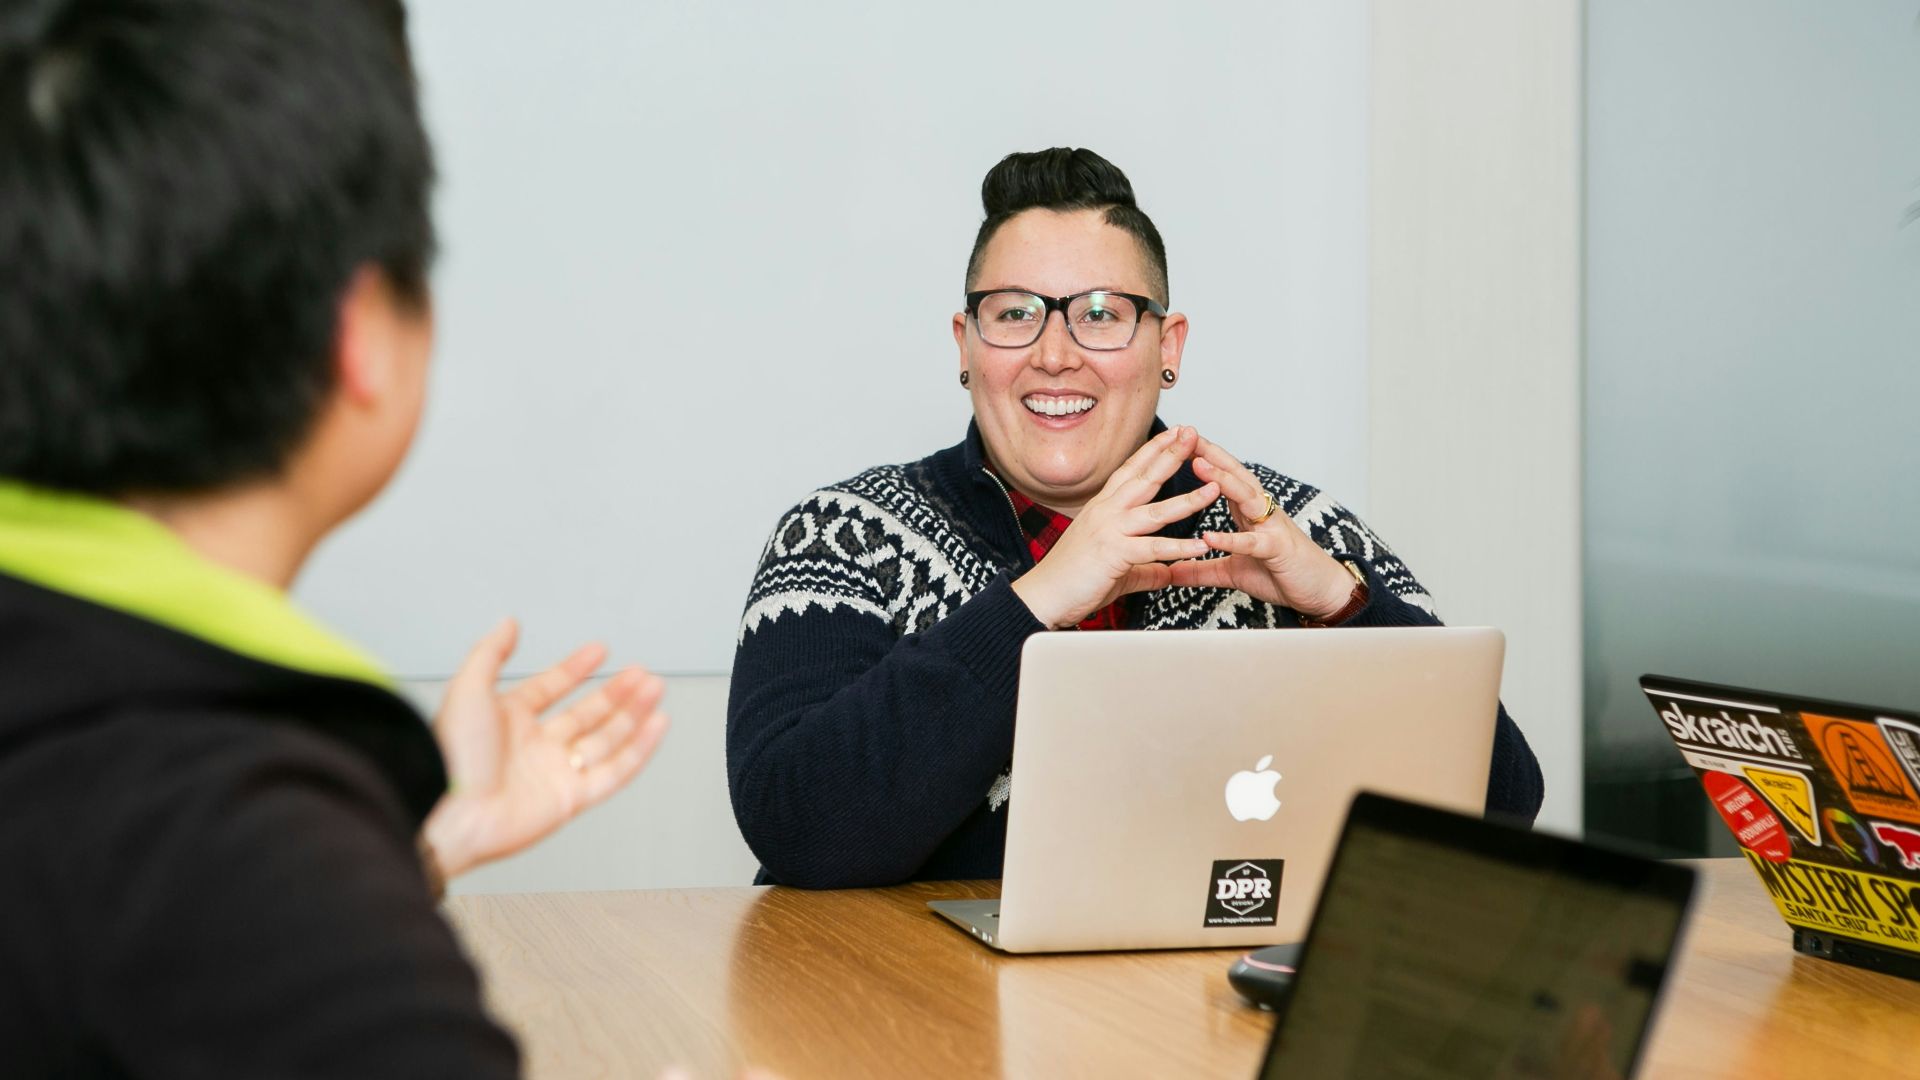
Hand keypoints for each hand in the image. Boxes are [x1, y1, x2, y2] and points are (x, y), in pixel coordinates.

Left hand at [423, 618, 669, 879]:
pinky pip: (615, 772)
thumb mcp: (467, 689)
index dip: (575, 669)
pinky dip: (639, 749)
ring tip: (655, 690)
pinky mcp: (571, 799)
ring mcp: (555, 773)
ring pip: (606, 739)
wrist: (450, 813)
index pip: (550, 688)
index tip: (599, 651)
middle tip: (641, 673)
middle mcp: (534, 746)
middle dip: (616, 692)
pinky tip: (656, 725)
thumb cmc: (452, 756)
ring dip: (633, 714)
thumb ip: (490, 653)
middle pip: (586, 714)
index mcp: (508, 720)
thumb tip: (508, 623)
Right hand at [1009, 425, 1216, 628]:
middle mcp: (1106, 512)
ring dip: (1188, 499)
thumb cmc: (1071, 579)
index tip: (1173, 435)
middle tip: (1192, 434)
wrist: (1043, 596)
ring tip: (1214, 487)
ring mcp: (1109, 531)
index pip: (1131, 471)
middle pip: (1144, 478)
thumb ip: (1146, 569)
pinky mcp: (1114, 554)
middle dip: (1171, 455)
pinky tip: (1202, 545)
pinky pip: (1153, 549)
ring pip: (1156, 511)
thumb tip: (1167, 573)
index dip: (1153, 450)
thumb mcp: (1116, 568)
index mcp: (1102, 508)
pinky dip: (1180, 548)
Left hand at [1165, 435, 1356, 619]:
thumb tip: (1170, 572)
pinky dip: (1231, 539)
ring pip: (1246, 497)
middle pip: (1235, 475)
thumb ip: (1201, 570)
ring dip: (1222, 479)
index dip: (1204, 458)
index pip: (1225, 478)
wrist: (1322, 591)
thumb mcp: (1232, 573)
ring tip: (1197, 465)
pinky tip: (1209, 536)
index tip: (1178, 439)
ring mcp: (1271, 528)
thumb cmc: (1282, 574)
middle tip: (1185, 433)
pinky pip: (1253, 543)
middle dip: (1211, 454)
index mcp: (1249, 512)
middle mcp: (1261, 512)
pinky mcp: (1278, 550)